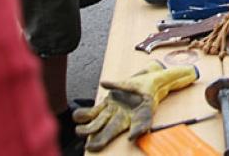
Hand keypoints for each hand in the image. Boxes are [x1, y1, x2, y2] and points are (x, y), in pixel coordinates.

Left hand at [73, 62, 197, 150]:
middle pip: (115, 130)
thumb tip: (105, 83)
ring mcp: (115, 111)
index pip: (141, 123)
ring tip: (80, 131)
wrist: (147, 82)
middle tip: (94, 147)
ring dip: (90, 130)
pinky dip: (86, 116)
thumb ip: (122, 83)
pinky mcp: (107, 106)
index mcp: (141, 111)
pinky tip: (78, 117)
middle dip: (104, 139)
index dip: (137, 129)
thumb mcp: (145, 80)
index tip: (133, 136)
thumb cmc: (150, 84)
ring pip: (102, 124)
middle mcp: (126, 115)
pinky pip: (95, 113)